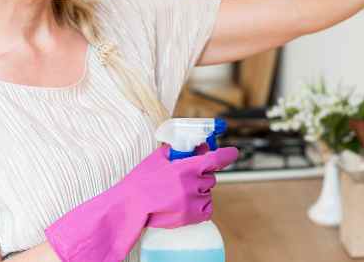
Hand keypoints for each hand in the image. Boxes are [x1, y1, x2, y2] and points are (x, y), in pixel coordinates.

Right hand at [123, 144, 237, 227]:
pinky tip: (186, 204)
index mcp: (186, 167)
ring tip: (178, 194)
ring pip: (208, 193)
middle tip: (184, 179)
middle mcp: (193, 184)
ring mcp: (193, 201)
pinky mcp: (191, 216)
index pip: (216, 158)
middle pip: (210, 177)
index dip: (227, 155)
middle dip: (201, 176)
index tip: (233, 153)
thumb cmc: (142, 180)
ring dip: (199, 191)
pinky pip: (207, 208)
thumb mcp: (158, 158)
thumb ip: (177, 150)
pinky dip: (200, 206)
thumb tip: (195, 146)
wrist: (130, 206)